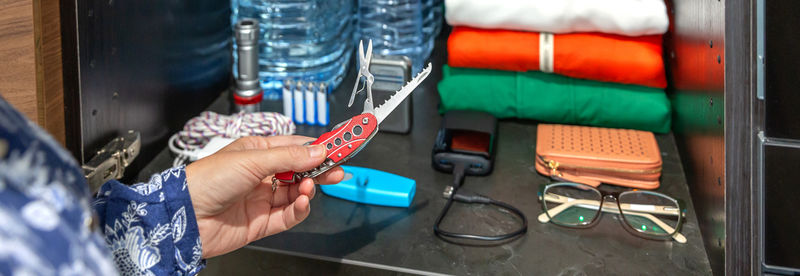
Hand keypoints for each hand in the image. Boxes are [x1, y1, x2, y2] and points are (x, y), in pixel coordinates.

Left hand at [185, 136, 343, 257]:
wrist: (185, 216)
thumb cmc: (206, 180)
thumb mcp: (252, 159)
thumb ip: (289, 157)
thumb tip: (318, 152)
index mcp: (257, 152)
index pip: (296, 147)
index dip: (317, 148)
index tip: (340, 146)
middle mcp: (262, 175)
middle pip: (300, 171)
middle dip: (320, 170)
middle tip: (338, 170)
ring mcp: (262, 199)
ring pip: (297, 193)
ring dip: (309, 190)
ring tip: (312, 187)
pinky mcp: (262, 222)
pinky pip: (289, 215)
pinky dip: (300, 209)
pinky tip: (303, 202)